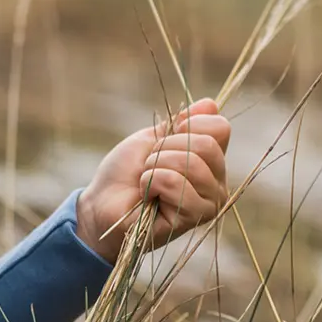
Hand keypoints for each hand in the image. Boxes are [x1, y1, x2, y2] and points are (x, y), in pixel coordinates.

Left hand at [75, 99, 230, 263]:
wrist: (101, 203)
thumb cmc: (125, 173)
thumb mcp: (152, 138)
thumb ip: (183, 123)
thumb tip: (211, 103)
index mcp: (211, 160)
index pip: (220, 128)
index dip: (188, 125)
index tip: (163, 138)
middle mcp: (218, 182)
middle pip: (207, 145)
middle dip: (166, 147)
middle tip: (149, 163)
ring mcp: (209, 203)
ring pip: (192, 164)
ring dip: (156, 165)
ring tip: (146, 179)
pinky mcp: (193, 218)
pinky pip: (175, 182)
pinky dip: (151, 181)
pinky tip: (146, 195)